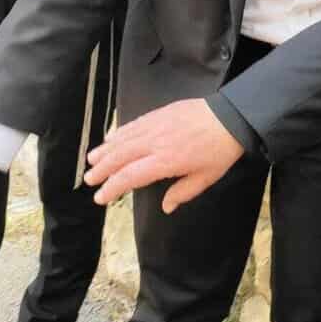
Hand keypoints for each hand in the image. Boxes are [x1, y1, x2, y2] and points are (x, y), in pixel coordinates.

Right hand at [85, 98, 242, 213]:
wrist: (231, 117)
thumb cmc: (220, 151)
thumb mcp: (206, 177)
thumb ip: (182, 192)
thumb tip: (165, 207)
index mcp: (164, 161)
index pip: (129, 176)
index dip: (112, 188)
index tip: (100, 197)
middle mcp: (154, 142)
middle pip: (119, 157)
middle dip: (102, 169)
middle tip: (89, 180)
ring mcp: (155, 125)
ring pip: (122, 139)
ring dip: (105, 150)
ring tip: (91, 160)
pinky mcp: (159, 113)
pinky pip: (133, 124)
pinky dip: (119, 133)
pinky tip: (111, 138)